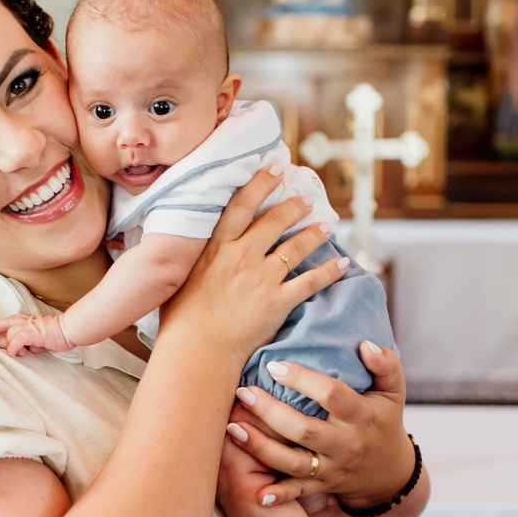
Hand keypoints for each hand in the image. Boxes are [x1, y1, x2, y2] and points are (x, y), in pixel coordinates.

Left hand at [0, 312, 72, 356]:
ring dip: (10, 345)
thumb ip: (32, 340)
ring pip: (11, 333)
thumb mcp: (43, 336)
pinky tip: (13, 353)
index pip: (10, 320)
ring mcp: (30, 326)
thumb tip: (26, 349)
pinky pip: (18, 339)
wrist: (70, 330)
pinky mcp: (34, 333)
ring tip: (18, 353)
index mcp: (30, 320)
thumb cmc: (60, 334)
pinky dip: (13, 347)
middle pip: (7, 324)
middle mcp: (28, 321)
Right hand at [157, 166, 343, 367]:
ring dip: (315, 233)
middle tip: (307, 197)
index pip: (242, 204)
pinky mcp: (277, 301)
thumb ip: (185, 257)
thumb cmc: (180, 319)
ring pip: (296, 247)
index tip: (276, 167)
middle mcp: (242, 256)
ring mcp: (261, 278)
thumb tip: (177, 244)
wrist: (197, 349)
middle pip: (275, 220)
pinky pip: (310, 282)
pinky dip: (329, 272)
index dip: (261, 182)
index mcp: (217, 248)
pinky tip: (341, 264)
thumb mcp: (176, 277)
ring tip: (326, 225)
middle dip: (294, 205)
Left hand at [225, 340, 411, 509]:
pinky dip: (278, 495)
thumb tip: (365, 344)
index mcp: (361, 416)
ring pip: (293, 462)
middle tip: (243, 392)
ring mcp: (333, 468)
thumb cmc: (384, 421)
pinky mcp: (322, 486)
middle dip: (270, 412)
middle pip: (304, 430)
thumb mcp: (393, 392)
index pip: (332, 395)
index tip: (275, 366)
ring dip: (261, 448)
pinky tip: (256, 492)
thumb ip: (386, 365)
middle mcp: (346, 444)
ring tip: (232, 428)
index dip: (303, 380)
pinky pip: (298, 492)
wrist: (390, 473)